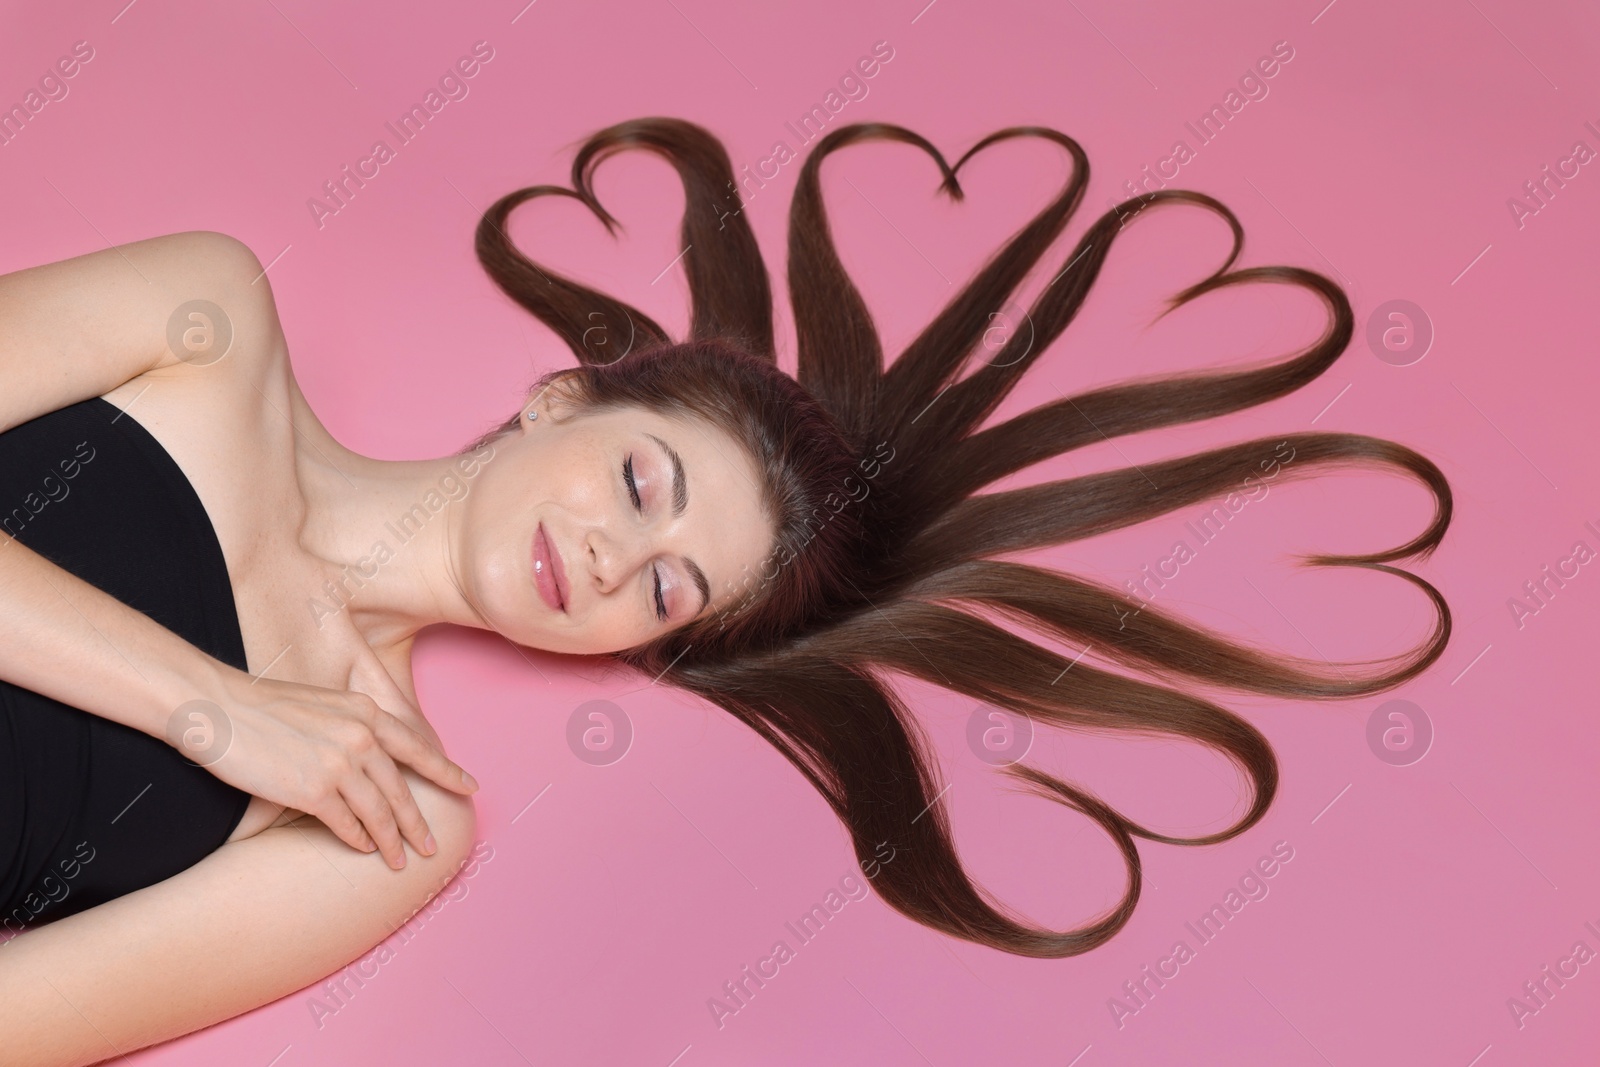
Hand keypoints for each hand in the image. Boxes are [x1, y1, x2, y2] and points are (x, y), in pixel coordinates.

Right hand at [171, 666, 478, 869]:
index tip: (470, 787)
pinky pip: (347, 824)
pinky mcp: (314, 790)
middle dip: (418, 821)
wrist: (218, 708)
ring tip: (401, 860)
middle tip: (432, 846)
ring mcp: (340, 763)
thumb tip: (373, 754)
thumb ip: (354, 725)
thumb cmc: (263, 706)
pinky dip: (358, 839)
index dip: (446, 771)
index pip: (418, 747)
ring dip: (392, 840)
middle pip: (401, 788)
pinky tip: (363, 849)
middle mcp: (361, 736)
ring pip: (380, 812)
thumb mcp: (324, 704)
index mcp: (366, 711)